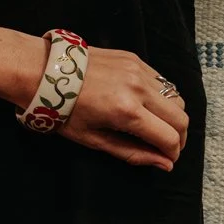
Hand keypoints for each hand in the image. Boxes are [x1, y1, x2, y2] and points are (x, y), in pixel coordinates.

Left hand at [0, 12, 188, 171]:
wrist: (42, 72)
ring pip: (177, 98)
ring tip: (157, 126)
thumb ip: (133, 152)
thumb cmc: (62, 110)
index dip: (172, 153)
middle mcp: (139, 89)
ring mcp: (139, 71)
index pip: (169, 138)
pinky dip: (163, 98)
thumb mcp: (94, 139)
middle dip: (178, 137)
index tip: (166, 159)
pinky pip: (163, 82)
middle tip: (166, 146)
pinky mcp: (136, 59)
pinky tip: (147, 106)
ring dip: (173, 116)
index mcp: (127, 112)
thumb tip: (164, 164)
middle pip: (181, 118)